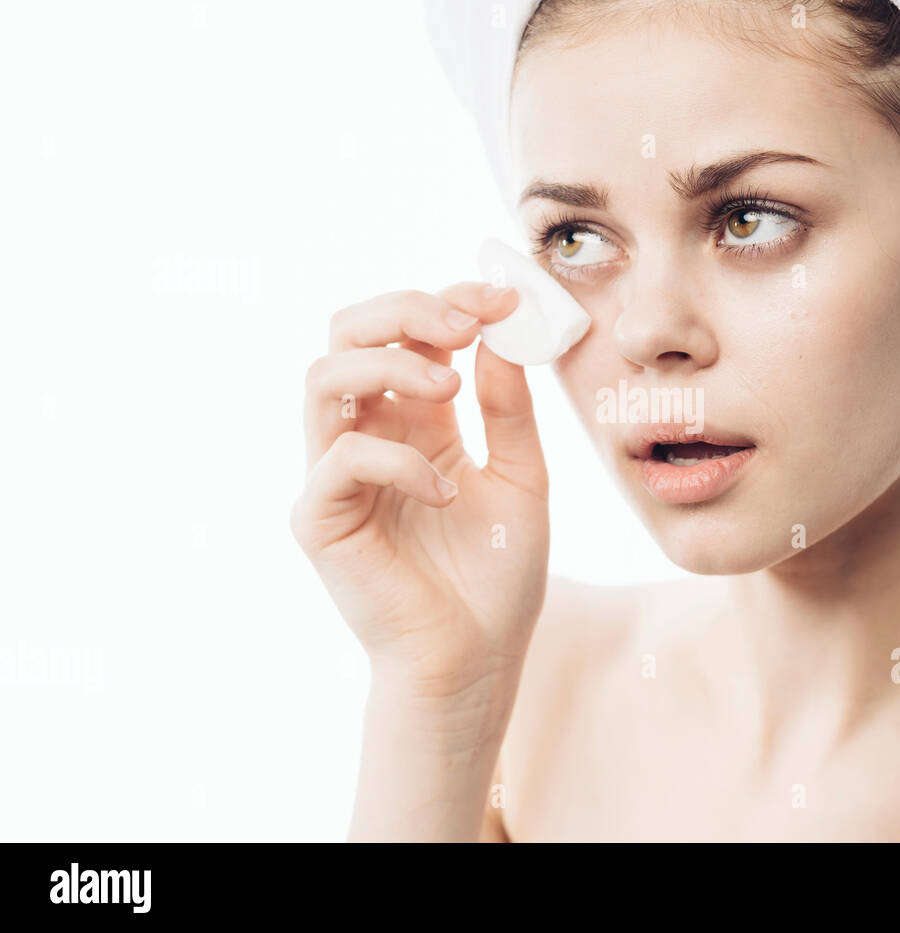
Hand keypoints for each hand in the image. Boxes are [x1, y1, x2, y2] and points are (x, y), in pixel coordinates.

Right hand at [291, 284, 549, 713]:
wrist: (476, 658)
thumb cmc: (496, 574)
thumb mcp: (522, 477)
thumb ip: (508, 409)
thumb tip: (503, 333)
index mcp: (416, 420)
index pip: (410, 334)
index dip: (450, 303)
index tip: (505, 299)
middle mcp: (369, 435)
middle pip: (348, 334)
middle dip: (404, 311)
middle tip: (465, 324)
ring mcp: (337, 474)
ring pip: (323, 377)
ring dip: (388, 362)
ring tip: (448, 386)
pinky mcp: (320, 518)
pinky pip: (340, 459)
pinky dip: (396, 460)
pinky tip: (446, 491)